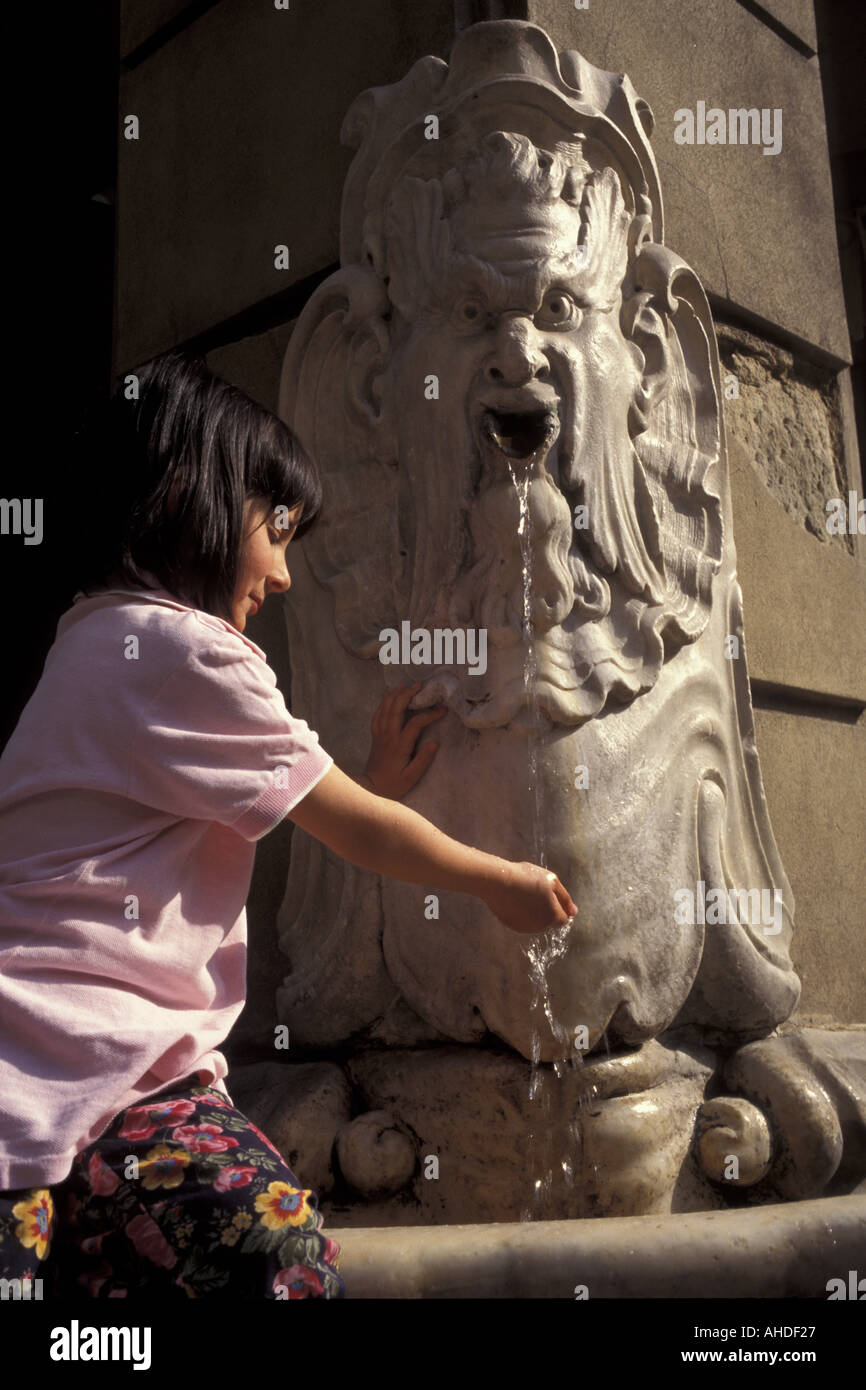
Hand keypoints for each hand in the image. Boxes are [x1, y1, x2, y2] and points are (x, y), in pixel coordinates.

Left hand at [363, 682, 446, 799]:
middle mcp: (388, 736)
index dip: (429, 715)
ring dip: (394, 695)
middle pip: (396, 709)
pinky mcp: (375, 736)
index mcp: (399, 745)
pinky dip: (383, 704)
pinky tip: (388, 698)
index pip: (415, 724)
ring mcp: (379, 735)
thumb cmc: (393, 784)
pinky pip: (377, 715)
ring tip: (403, 685)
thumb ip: (423, 760)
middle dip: (407, 695)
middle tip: (418, 686)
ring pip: (384, 709)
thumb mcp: (411, 777)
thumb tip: (435, 742)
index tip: (442, 710)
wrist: (371, 788)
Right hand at [480, 859, 577, 934]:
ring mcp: (525, 928)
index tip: (549, 895)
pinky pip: (522, 922)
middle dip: (546, 910)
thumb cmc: (526, 877)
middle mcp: (540, 927)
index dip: (559, 906)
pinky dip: (521, 914)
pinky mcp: (512, 926)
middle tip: (535, 892)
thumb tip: (574, 913)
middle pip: (549, 921)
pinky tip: (515, 900)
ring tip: (524, 894)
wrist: (498, 881)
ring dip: (534, 913)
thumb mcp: (552, 881)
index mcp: (553, 916)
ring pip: (536, 923)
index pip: (563, 919)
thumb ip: (565, 898)